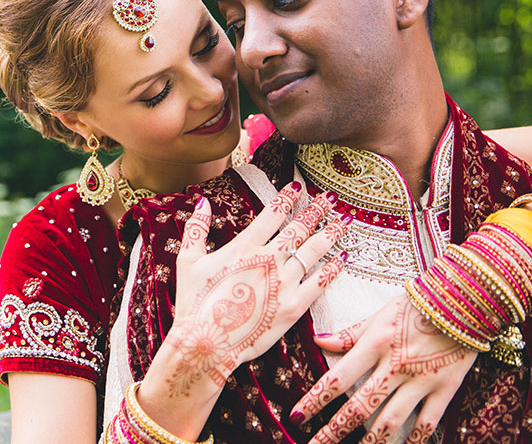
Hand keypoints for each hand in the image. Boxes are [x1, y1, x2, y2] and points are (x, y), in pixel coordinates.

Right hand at [163, 184, 348, 397]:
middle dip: (316, 210)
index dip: (287, 197)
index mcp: (245, 246)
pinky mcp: (295, 307)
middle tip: (329, 198)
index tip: (297, 187)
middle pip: (299, 227)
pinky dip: (333, 268)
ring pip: (314, 250)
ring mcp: (285, 283)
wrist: (207, 343)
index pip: (273, 213)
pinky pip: (320, 282)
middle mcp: (269, 259)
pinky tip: (342, 258)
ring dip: (330, 233)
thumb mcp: (188, 261)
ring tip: (343, 221)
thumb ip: (196, 229)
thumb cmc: (194, 302)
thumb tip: (201, 202)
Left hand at [291, 294, 477, 442]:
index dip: (314, 400)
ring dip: (370, 442)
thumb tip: (318, 340)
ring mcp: (421, 379)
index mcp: (375, 343)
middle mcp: (395, 365)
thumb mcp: (379, 314)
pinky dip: (415, 440)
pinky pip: (428, 422)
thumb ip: (350, 334)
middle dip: (334, 430)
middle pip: (359, 406)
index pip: (337, 378)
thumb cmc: (417, 304)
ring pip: (391, 421)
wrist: (465, 299)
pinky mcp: (446, 388)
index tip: (296, 417)